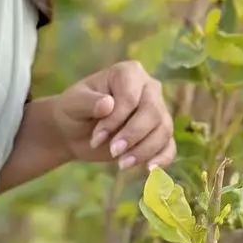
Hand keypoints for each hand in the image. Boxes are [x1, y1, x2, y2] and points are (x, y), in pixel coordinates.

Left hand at [48, 60, 175, 170]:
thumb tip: (108, 104)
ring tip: (122, 164)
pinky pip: (169, 145)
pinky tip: (148, 169)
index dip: (116, 119)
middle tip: (113, 153)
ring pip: (163, 130)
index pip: (131, 97)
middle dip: (133, 136)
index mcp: (129, 73)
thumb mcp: (73, 104)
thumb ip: (88, 102)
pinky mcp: (158, 133)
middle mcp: (149, 88)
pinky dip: (162, 158)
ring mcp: (158, 110)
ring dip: (144, 150)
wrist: (75, 131)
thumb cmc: (74, 110)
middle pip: (153, 112)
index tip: (96, 137)